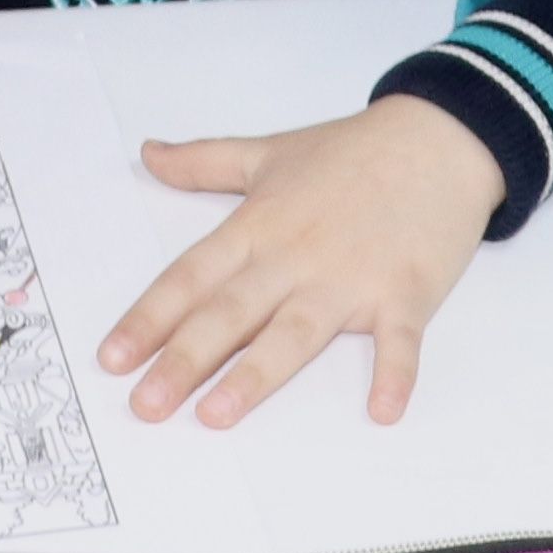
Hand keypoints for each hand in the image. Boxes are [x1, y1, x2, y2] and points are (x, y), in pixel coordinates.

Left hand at [105, 99, 504, 426]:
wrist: (440, 137)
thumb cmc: (352, 151)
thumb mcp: (269, 151)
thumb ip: (204, 162)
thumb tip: (147, 154)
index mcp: (258, 225)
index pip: (191, 276)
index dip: (149, 318)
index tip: (112, 359)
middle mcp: (295, 255)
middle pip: (230, 312)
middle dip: (184, 360)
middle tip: (145, 406)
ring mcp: (351, 277)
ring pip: (295, 332)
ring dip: (256, 374)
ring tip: (216, 415)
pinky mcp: (406, 292)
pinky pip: (399, 340)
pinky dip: (394, 374)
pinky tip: (382, 411)